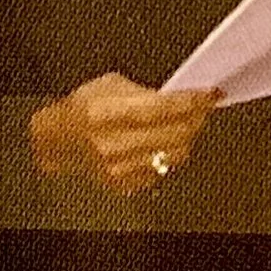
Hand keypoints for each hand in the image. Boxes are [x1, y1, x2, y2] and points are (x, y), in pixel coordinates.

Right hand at [28, 72, 219, 194]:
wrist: (60, 141)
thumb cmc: (83, 109)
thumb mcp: (109, 86)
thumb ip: (144, 92)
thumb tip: (180, 96)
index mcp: (105, 113)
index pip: (162, 108)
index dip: (192, 101)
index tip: (210, 93)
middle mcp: (112, 144)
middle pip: (174, 133)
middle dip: (197, 117)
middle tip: (205, 105)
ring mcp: (118, 168)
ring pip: (175, 153)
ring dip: (188, 135)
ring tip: (189, 121)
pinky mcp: (124, 184)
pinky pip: (164, 168)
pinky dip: (172, 152)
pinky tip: (168, 139)